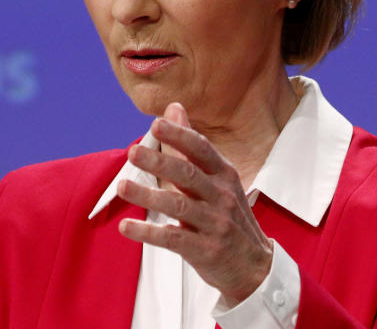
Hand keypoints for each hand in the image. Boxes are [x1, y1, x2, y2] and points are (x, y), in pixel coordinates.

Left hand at [116, 103, 272, 305]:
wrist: (255, 268)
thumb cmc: (228, 216)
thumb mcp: (217, 178)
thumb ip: (190, 146)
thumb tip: (173, 108)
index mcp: (224, 175)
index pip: (202, 150)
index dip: (180, 136)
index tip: (156, 124)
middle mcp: (222, 196)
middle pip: (189, 175)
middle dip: (160, 162)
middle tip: (133, 152)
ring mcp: (216, 224)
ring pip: (178, 205)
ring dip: (148, 195)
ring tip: (121, 186)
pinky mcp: (206, 251)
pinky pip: (173, 240)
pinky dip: (148, 233)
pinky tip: (126, 227)